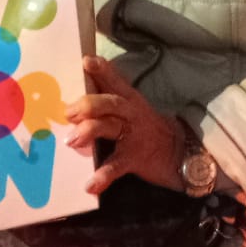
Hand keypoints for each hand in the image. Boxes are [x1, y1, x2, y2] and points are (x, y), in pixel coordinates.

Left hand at [65, 55, 183, 194]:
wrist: (177, 152)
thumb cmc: (144, 128)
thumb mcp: (130, 109)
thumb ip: (106, 103)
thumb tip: (70, 101)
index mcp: (128, 100)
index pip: (114, 81)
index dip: (101, 70)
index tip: (86, 61)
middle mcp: (130, 114)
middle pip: (109, 102)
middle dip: (88, 105)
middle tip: (68, 112)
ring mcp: (133, 136)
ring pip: (110, 128)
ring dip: (89, 132)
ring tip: (71, 141)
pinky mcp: (134, 158)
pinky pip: (116, 166)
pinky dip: (103, 176)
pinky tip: (90, 185)